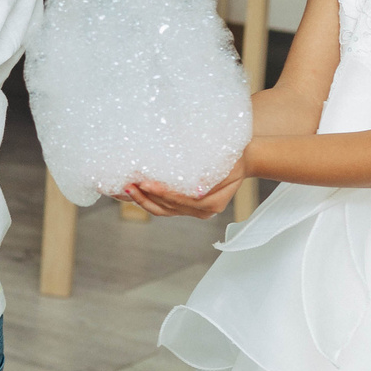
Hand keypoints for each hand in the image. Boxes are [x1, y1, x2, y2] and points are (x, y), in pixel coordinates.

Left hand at [119, 153, 247, 219]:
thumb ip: (211, 175)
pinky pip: (164, 208)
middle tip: (129, 184)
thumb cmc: (233, 158)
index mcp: (213, 203)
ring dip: (143, 201)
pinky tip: (134, 192)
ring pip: (164, 211)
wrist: (243, 161)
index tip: (146, 184)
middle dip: (147, 197)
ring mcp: (194, 212)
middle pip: (169, 208)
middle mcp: (203, 211)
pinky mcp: (186, 208)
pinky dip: (149, 201)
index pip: (183, 201)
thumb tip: (194, 187)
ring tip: (127, 188)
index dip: (163, 194)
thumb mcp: (226, 162)